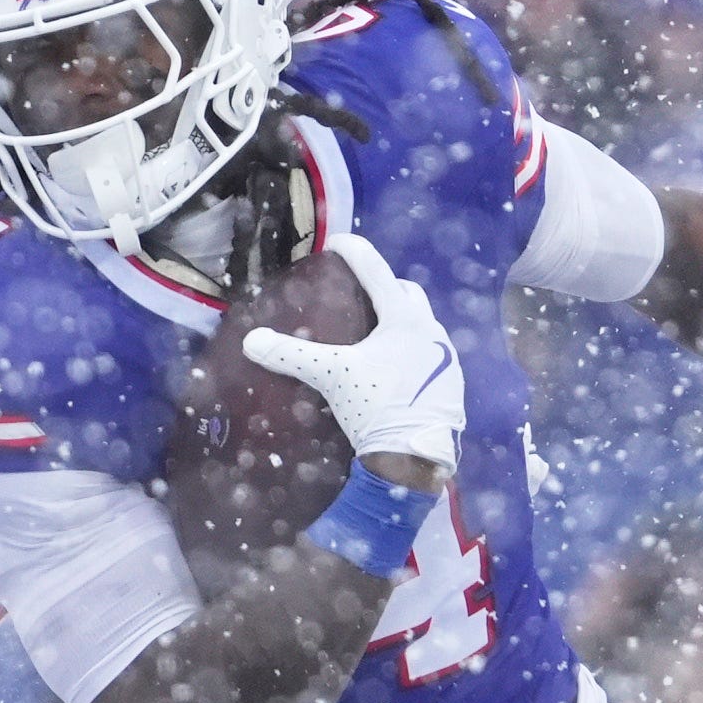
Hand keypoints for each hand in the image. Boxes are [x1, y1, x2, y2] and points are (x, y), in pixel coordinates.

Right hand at [241, 232, 464, 475]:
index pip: (377, 271)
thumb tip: (251, 341)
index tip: (336, 243)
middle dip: (384, 287)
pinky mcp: (450, 386)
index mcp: (405, 318)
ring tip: (374, 334)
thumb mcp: (330, 376)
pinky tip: (393, 368)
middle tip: (358, 294)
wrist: (413, 459)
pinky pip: (429, 356)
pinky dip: (410, 352)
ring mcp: (446, 359)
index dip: (355, 252)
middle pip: (407, 294)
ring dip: (400, 322)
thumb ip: (291, 354)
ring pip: (422, 325)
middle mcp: (432, 331)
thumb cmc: (374, 406)